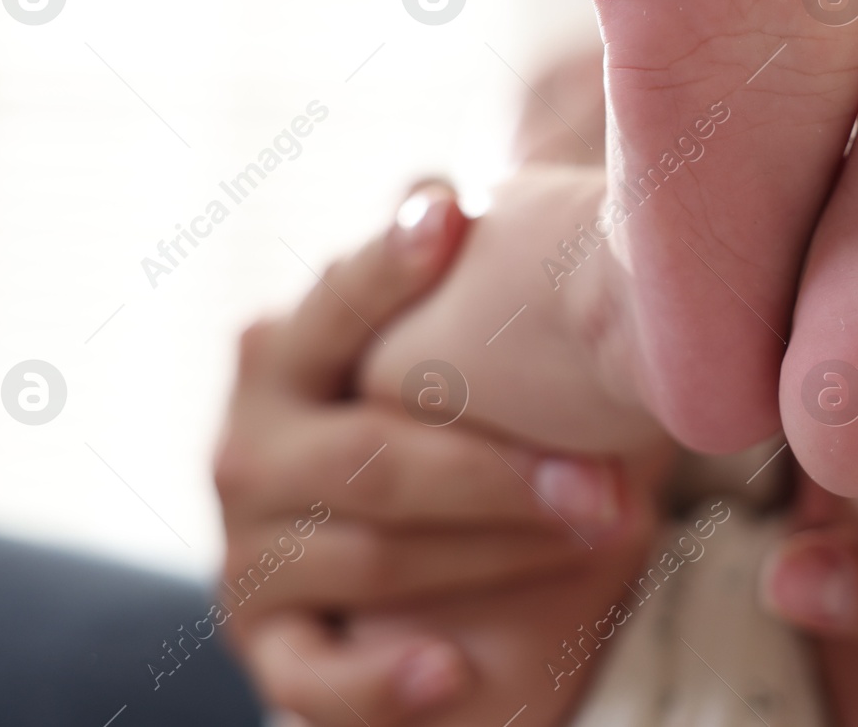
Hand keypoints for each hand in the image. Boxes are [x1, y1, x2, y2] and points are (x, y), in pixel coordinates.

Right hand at [215, 183, 649, 723]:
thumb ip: (432, 295)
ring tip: (601, 536)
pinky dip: (383, 683)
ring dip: (493, 552)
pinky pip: (314, 680)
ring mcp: (250, 554)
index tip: (454, 213)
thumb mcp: (422, 364)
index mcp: (283, 360)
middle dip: (497, 470)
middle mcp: (248, 450)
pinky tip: (453, 674)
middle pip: (373, 455)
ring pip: (370, 556)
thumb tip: (434, 180)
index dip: (385, 265)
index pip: (330, 307)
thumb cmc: (422, 438)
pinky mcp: (268, 649)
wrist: (374, 582)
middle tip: (609, 480)